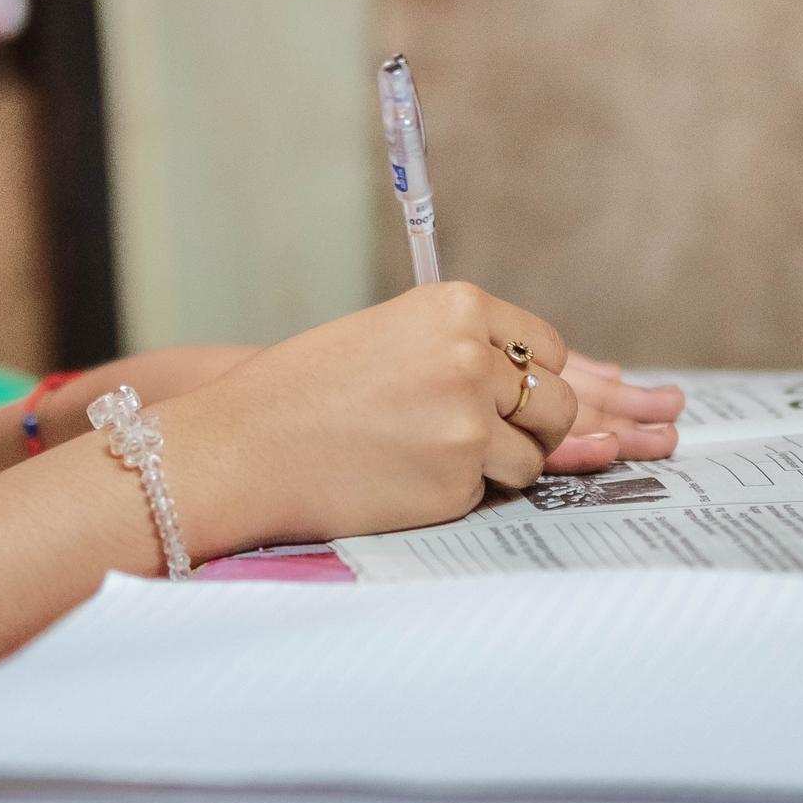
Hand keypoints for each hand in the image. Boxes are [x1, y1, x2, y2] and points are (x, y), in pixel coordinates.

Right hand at [160, 283, 664, 554]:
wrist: (245, 446)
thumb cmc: (309, 389)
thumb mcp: (394, 335)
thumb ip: (468, 348)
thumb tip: (557, 380)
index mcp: (458, 308)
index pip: (547, 348)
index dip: (531, 379)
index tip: (504, 394)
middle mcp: (473, 358)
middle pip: (557, 404)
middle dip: (531, 428)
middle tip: (474, 437)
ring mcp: (469, 423)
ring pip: (534, 457)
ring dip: (498, 466)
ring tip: (426, 455)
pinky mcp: (458, 482)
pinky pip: (492, 494)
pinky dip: (459, 493)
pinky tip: (403, 478)